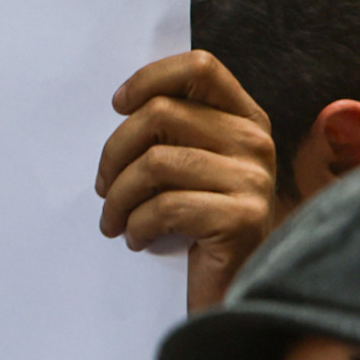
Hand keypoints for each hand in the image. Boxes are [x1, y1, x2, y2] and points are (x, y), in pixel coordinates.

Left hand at [95, 50, 276, 313]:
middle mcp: (255, 142)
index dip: (150, 79)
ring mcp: (254, 180)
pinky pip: (165, 207)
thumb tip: (123, 105)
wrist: (234, 292)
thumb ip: (174, 132)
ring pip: (155, 162)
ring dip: (119, 198)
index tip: (118, 106)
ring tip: (114, 221)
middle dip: (115, 153)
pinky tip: (137, 240)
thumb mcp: (193, 168)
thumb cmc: (201, 227)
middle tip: (104, 188)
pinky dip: (137, 226)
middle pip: (161, 114)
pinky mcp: (243, 219)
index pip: (200, 68)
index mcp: (245, 119)